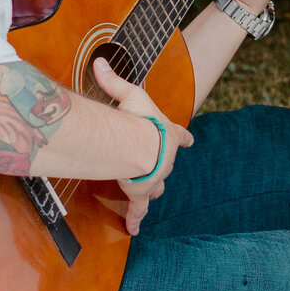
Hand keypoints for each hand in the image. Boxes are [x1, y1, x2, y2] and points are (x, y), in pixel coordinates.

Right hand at [92, 56, 192, 234]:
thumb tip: (99, 60)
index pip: (180, 135)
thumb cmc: (140, 120)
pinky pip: (138, 210)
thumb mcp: (130, 95)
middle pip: (167, 165)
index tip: (190, 139)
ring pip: (156, 186)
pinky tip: (134, 230)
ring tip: (147, 194)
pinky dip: (135, 219)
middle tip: (155, 165)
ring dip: (151, 188)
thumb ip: (114, 81)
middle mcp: (166, 158)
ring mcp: (155, 178)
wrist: (142, 147)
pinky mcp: (142, 194)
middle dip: (161, 165)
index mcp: (167, 134)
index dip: (183, 137)